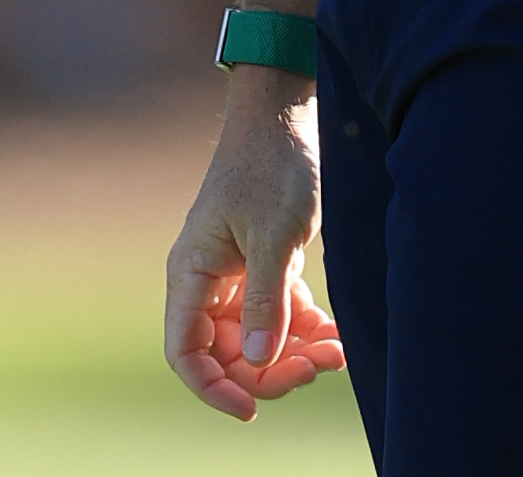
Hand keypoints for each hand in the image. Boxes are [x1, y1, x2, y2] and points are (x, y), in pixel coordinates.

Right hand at [164, 68, 349, 419]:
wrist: (287, 113)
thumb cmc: (272, 164)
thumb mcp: (273, 232)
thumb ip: (265, 297)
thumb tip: (259, 358)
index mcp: (191, 273)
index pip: (185, 352)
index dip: (212, 389)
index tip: (251, 410)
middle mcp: (208, 281)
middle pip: (227, 353)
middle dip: (269, 371)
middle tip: (316, 367)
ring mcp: (238, 275)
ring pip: (257, 338)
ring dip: (294, 354)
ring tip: (337, 352)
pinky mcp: (267, 266)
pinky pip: (280, 316)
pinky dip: (306, 331)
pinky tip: (337, 336)